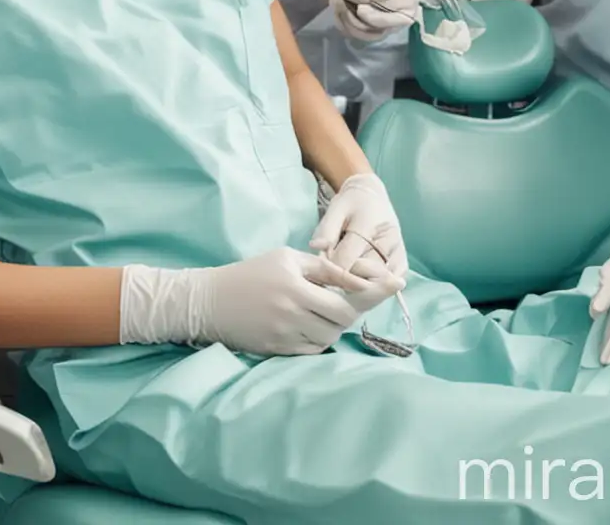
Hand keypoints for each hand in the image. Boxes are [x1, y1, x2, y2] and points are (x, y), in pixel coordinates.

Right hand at [120, 247, 398, 356]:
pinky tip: (312, 324)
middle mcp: (292, 314)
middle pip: (342, 321)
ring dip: (335, 325)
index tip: (400, 283)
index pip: (345, 296)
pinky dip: (320, 339)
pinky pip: (312, 351)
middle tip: (350, 299)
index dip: (375, 291)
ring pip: (329, 338)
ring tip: (323, 308)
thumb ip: (322, 268)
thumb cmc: (251, 272)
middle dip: (352, 310)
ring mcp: (285, 336)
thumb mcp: (286, 258)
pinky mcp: (278, 352)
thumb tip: (356, 278)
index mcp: (296, 286)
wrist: (210, 301)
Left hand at [309, 172, 408, 280]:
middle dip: (343, 277)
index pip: (346, 260)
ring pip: (374, 285)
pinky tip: (360, 274)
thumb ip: (326, 228)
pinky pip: (385, 287)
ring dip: (357, 283)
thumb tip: (316, 247)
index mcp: (370, 223)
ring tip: (346, 268)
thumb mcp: (336, 208)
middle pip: (362, 276)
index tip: (321, 265)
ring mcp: (398, 254)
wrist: (373, 198)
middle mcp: (390, 240)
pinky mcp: (402, 266)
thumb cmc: (352, 204)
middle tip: (332, 267)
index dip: (329, 268)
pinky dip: (370, 286)